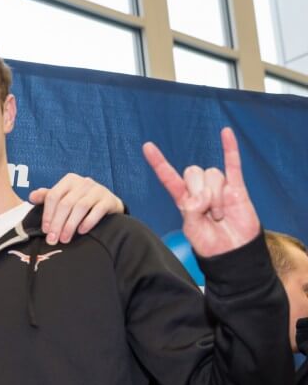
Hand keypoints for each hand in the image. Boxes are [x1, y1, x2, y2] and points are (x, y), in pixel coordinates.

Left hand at [30, 173, 123, 244]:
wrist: (108, 204)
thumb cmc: (80, 201)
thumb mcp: (63, 197)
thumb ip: (47, 197)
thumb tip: (31, 197)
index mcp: (69, 180)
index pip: (53, 196)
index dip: (47, 214)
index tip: (45, 230)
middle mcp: (83, 182)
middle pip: (65, 203)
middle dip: (57, 223)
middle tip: (52, 239)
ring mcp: (98, 190)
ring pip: (80, 207)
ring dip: (70, 225)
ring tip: (64, 239)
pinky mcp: (109, 200)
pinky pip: (97, 210)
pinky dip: (88, 222)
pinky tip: (81, 232)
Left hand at [143, 127, 259, 256]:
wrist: (233, 252)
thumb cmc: (210, 244)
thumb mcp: (192, 231)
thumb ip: (191, 212)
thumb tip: (201, 196)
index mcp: (184, 200)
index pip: (168, 177)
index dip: (159, 163)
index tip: (147, 146)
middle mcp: (200, 190)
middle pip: (193, 172)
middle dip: (199, 191)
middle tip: (206, 212)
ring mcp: (219, 188)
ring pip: (213, 174)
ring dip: (216, 196)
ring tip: (219, 215)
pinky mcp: (237, 188)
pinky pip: (233, 164)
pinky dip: (230, 148)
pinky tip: (226, 132)